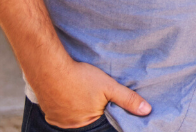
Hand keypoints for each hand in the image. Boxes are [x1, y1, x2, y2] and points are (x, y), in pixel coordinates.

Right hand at [34, 59, 151, 127]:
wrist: (50, 70)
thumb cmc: (81, 78)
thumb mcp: (109, 86)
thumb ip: (128, 99)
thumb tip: (147, 110)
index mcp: (89, 123)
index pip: (102, 122)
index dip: (106, 112)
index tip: (105, 102)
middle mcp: (72, 126)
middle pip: (88, 120)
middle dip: (92, 110)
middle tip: (92, 96)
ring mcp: (59, 121)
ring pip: (74, 117)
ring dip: (79, 108)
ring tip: (82, 93)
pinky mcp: (49, 113)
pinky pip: (61, 113)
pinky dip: (66, 106)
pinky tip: (70, 94)